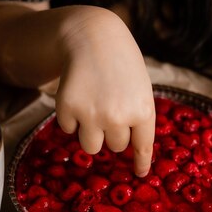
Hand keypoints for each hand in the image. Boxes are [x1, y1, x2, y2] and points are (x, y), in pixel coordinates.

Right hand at [55, 8, 154, 176]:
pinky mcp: (68, 109)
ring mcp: (92, 114)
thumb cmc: (120, 62)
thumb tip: (127, 148)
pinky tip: (77, 94)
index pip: (142, 146)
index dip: (141, 162)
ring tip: (92, 105)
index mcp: (143, 109)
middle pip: (115, 146)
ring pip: (91, 146)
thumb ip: (137, 116)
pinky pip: (68, 129)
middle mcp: (119, 117)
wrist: (91, 36)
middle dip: (111, 132)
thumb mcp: (139, 87)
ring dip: (90, 132)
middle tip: (108, 106)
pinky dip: (70, 117)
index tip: (139, 174)